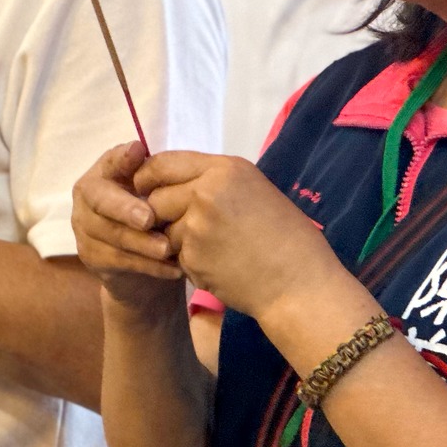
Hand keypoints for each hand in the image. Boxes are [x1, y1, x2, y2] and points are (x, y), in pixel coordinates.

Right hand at [72, 142, 184, 313]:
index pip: (111, 160)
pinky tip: (171, 268)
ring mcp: (84, 226)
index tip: (139, 152)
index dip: (122, 158)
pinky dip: (147, 265)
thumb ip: (155, 175)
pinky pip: (118, 260)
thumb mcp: (158, 194)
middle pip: (101, 199)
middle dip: (125, 208)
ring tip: (168, 248)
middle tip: (149, 218)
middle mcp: (87, 195)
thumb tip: (144, 151)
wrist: (143, 264)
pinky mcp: (90, 255)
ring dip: (142, 243)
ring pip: (111, 234)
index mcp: (104, 172)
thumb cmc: (154, 216)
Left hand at [141, 151, 347, 325]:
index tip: (147, 189)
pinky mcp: (193, 258)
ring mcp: (196, 226)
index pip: (164, 163)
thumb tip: (177, 181)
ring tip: (212, 249)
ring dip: (176, 241)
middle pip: (155, 197)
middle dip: (161, 214)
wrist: (300, 282)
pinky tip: (218, 266)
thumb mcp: (254, 190)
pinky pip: (176, 256)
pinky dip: (189, 263)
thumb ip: (214, 182)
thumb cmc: (287, 236)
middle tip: (182, 226)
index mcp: (225, 169)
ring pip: (163, 230)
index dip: (149, 177)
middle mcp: (206, 191)